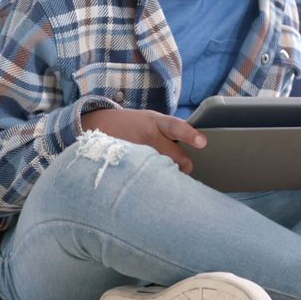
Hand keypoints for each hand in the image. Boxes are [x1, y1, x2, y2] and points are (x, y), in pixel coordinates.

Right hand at [81, 109, 206, 173]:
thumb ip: (171, 131)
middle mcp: (146, 136)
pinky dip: (149, 180)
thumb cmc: (133, 124)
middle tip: (182, 169)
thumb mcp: (152, 119)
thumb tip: (197, 144)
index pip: (175, 126)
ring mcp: (135, 152)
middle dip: (182, 167)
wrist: (98, 124)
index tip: (202, 142)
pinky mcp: (126, 166)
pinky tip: (145, 179)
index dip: (189, 134)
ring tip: (159, 173)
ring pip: (160, 170)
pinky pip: (145, 178)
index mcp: (155, 122)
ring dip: (165, 174)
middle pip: (173, 157)